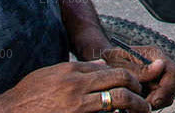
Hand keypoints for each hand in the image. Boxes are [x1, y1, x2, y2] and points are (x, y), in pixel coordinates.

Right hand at [0, 60, 148, 112]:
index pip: (112, 70)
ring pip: (117, 101)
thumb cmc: (30, 93)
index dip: (130, 77)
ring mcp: (78, 107)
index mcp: (74, 73)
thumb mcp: (53, 73)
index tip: (136, 85)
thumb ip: (80, 70)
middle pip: (119, 82)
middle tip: (144, 99)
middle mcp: (78, 87)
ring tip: (143, 110)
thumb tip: (102, 65)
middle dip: (137, 90)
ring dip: (135, 106)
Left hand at [100, 45, 174, 108]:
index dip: (165, 88)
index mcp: (154, 54)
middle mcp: (161, 65)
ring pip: (168, 95)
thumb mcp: (119, 62)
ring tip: (137, 102)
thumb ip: (138, 68)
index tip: (151, 100)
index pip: (173, 72)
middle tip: (144, 105)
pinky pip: (160, 100)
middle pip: (173, 86)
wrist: (104, 66)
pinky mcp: (156, 88)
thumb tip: (161, 66)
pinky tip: (137, 101)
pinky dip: (150, 104)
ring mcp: (160, 77)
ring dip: (154, 102)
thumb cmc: (110, 61)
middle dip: (160, 98)